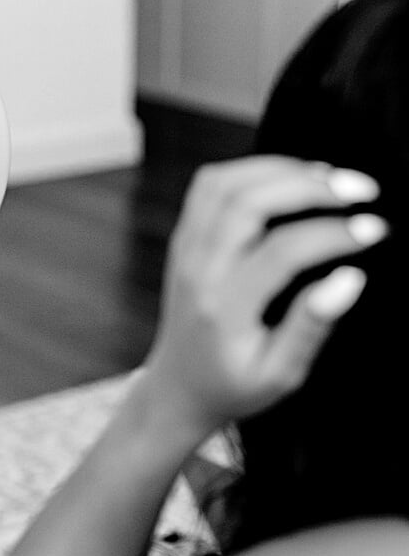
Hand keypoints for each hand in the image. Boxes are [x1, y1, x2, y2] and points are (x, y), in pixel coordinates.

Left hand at [145, 155, 386, 433]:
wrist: (180, 386)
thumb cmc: (236, 384)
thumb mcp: (281, 373)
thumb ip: (312, 326)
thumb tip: (351, 278)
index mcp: (224, 310)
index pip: (281, 253)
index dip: (333, 234)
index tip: (375, 231)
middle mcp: (197, 272)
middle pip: (246, 202)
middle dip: (310, 186)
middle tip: (362, 190)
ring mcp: (184, 249)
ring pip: (225, 183)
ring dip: (283, 169)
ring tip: (333, 179)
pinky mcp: (183, 237)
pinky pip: (210, 185)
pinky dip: (254, 169)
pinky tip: (293, 178)